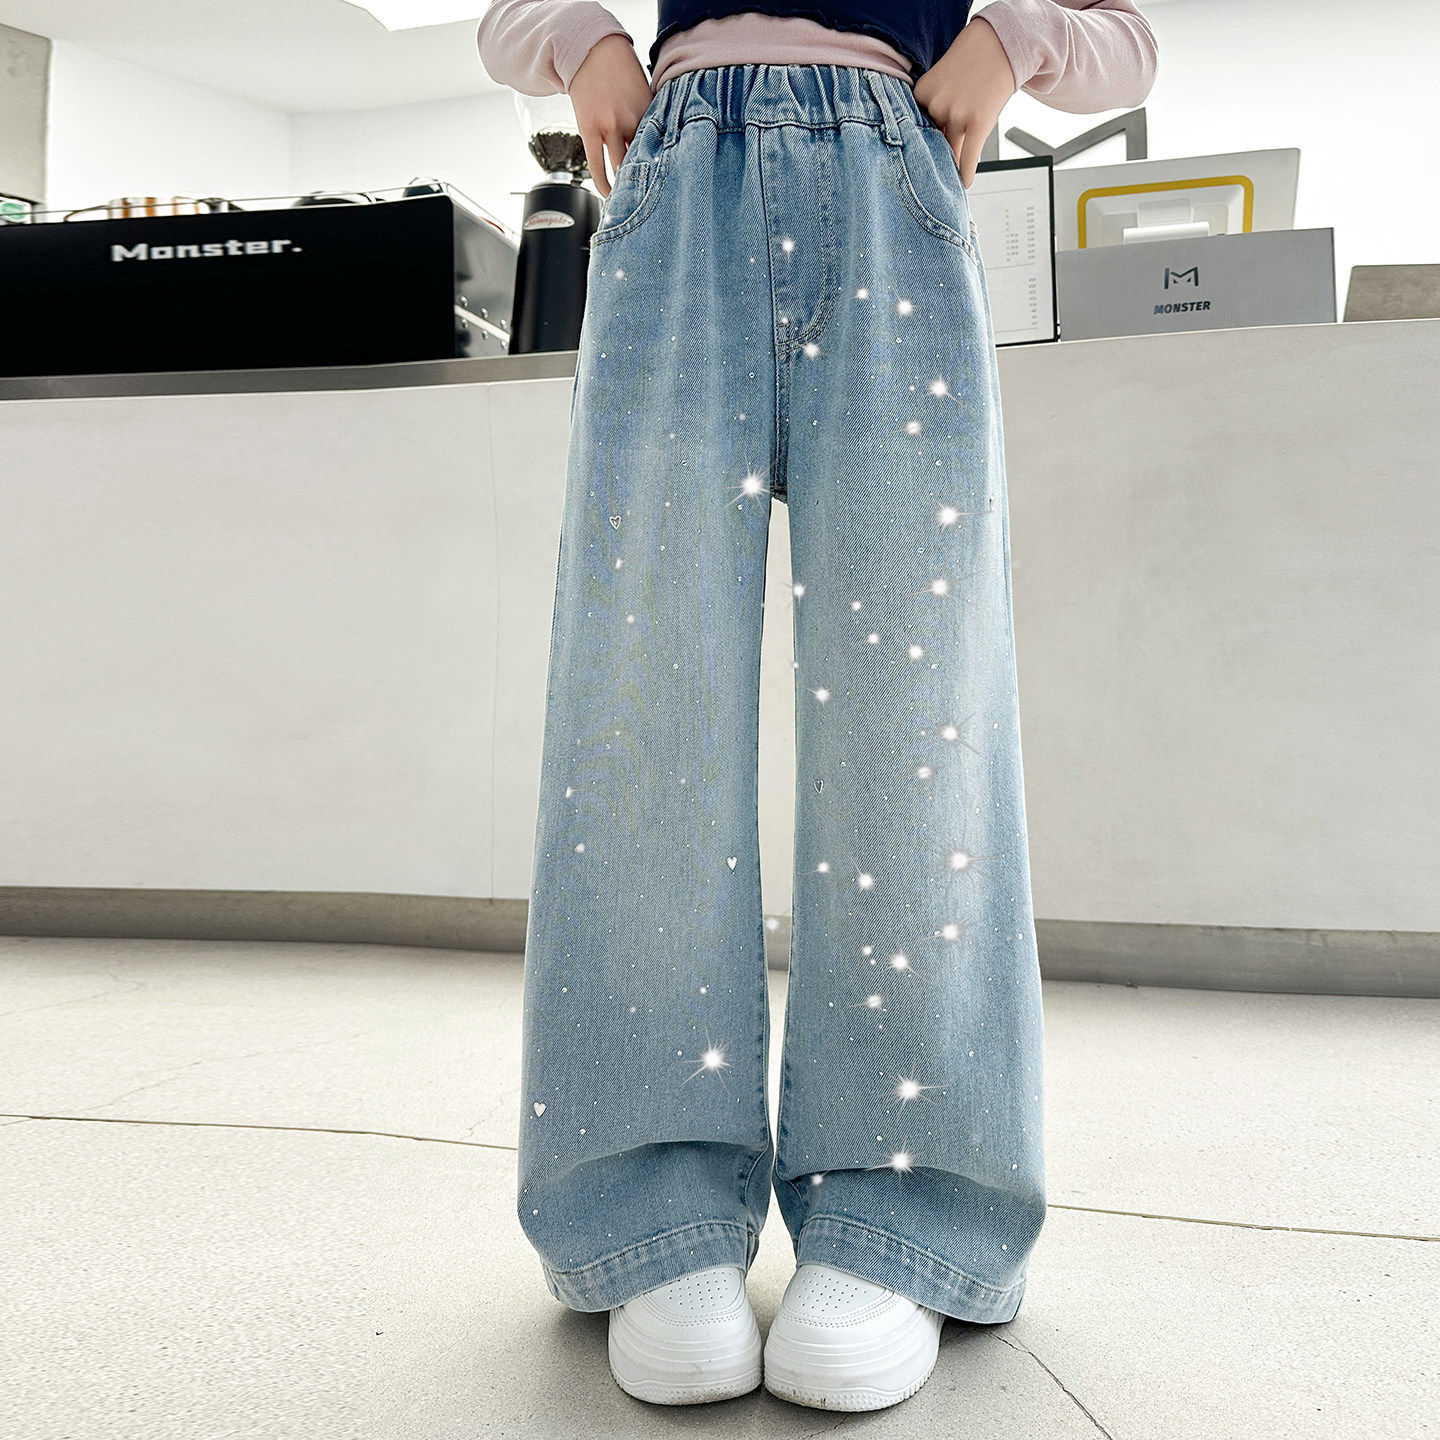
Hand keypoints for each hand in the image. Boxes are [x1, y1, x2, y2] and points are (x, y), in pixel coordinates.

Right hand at [567, 33, 653, 197]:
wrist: (591, 49)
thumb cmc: (621, 67)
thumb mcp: (645, 90)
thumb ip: (652, 117)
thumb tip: (659, 143)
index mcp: (649, 111)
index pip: (662, 148)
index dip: (666, 169)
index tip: (670, 185)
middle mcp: (631, 121)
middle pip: (643, 161)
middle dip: (648, 181)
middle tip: (653, 199)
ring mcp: (609, 126)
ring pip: (621, 167)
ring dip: (626, 185)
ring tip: (630, 198)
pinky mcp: (590, 129)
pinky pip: (597, 165)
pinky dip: (603, 183)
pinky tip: (608, 195)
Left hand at [911, 15, 1017, 187]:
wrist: (1000, 42)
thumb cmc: (970, 62)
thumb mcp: (941, 79)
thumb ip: (932, 108)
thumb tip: (932, 144)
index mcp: (923, 94)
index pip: (915, 129)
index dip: (919, 144)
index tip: (913, 162)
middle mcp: (937, 105)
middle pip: (932, 142)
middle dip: (933, 156)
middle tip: (930, 175)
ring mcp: (957, 115)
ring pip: (950, 151)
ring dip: (951, 165)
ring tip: (949, 177)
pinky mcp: (978, 122)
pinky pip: (968, 157)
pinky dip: (966, 173)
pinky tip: (964, 184)